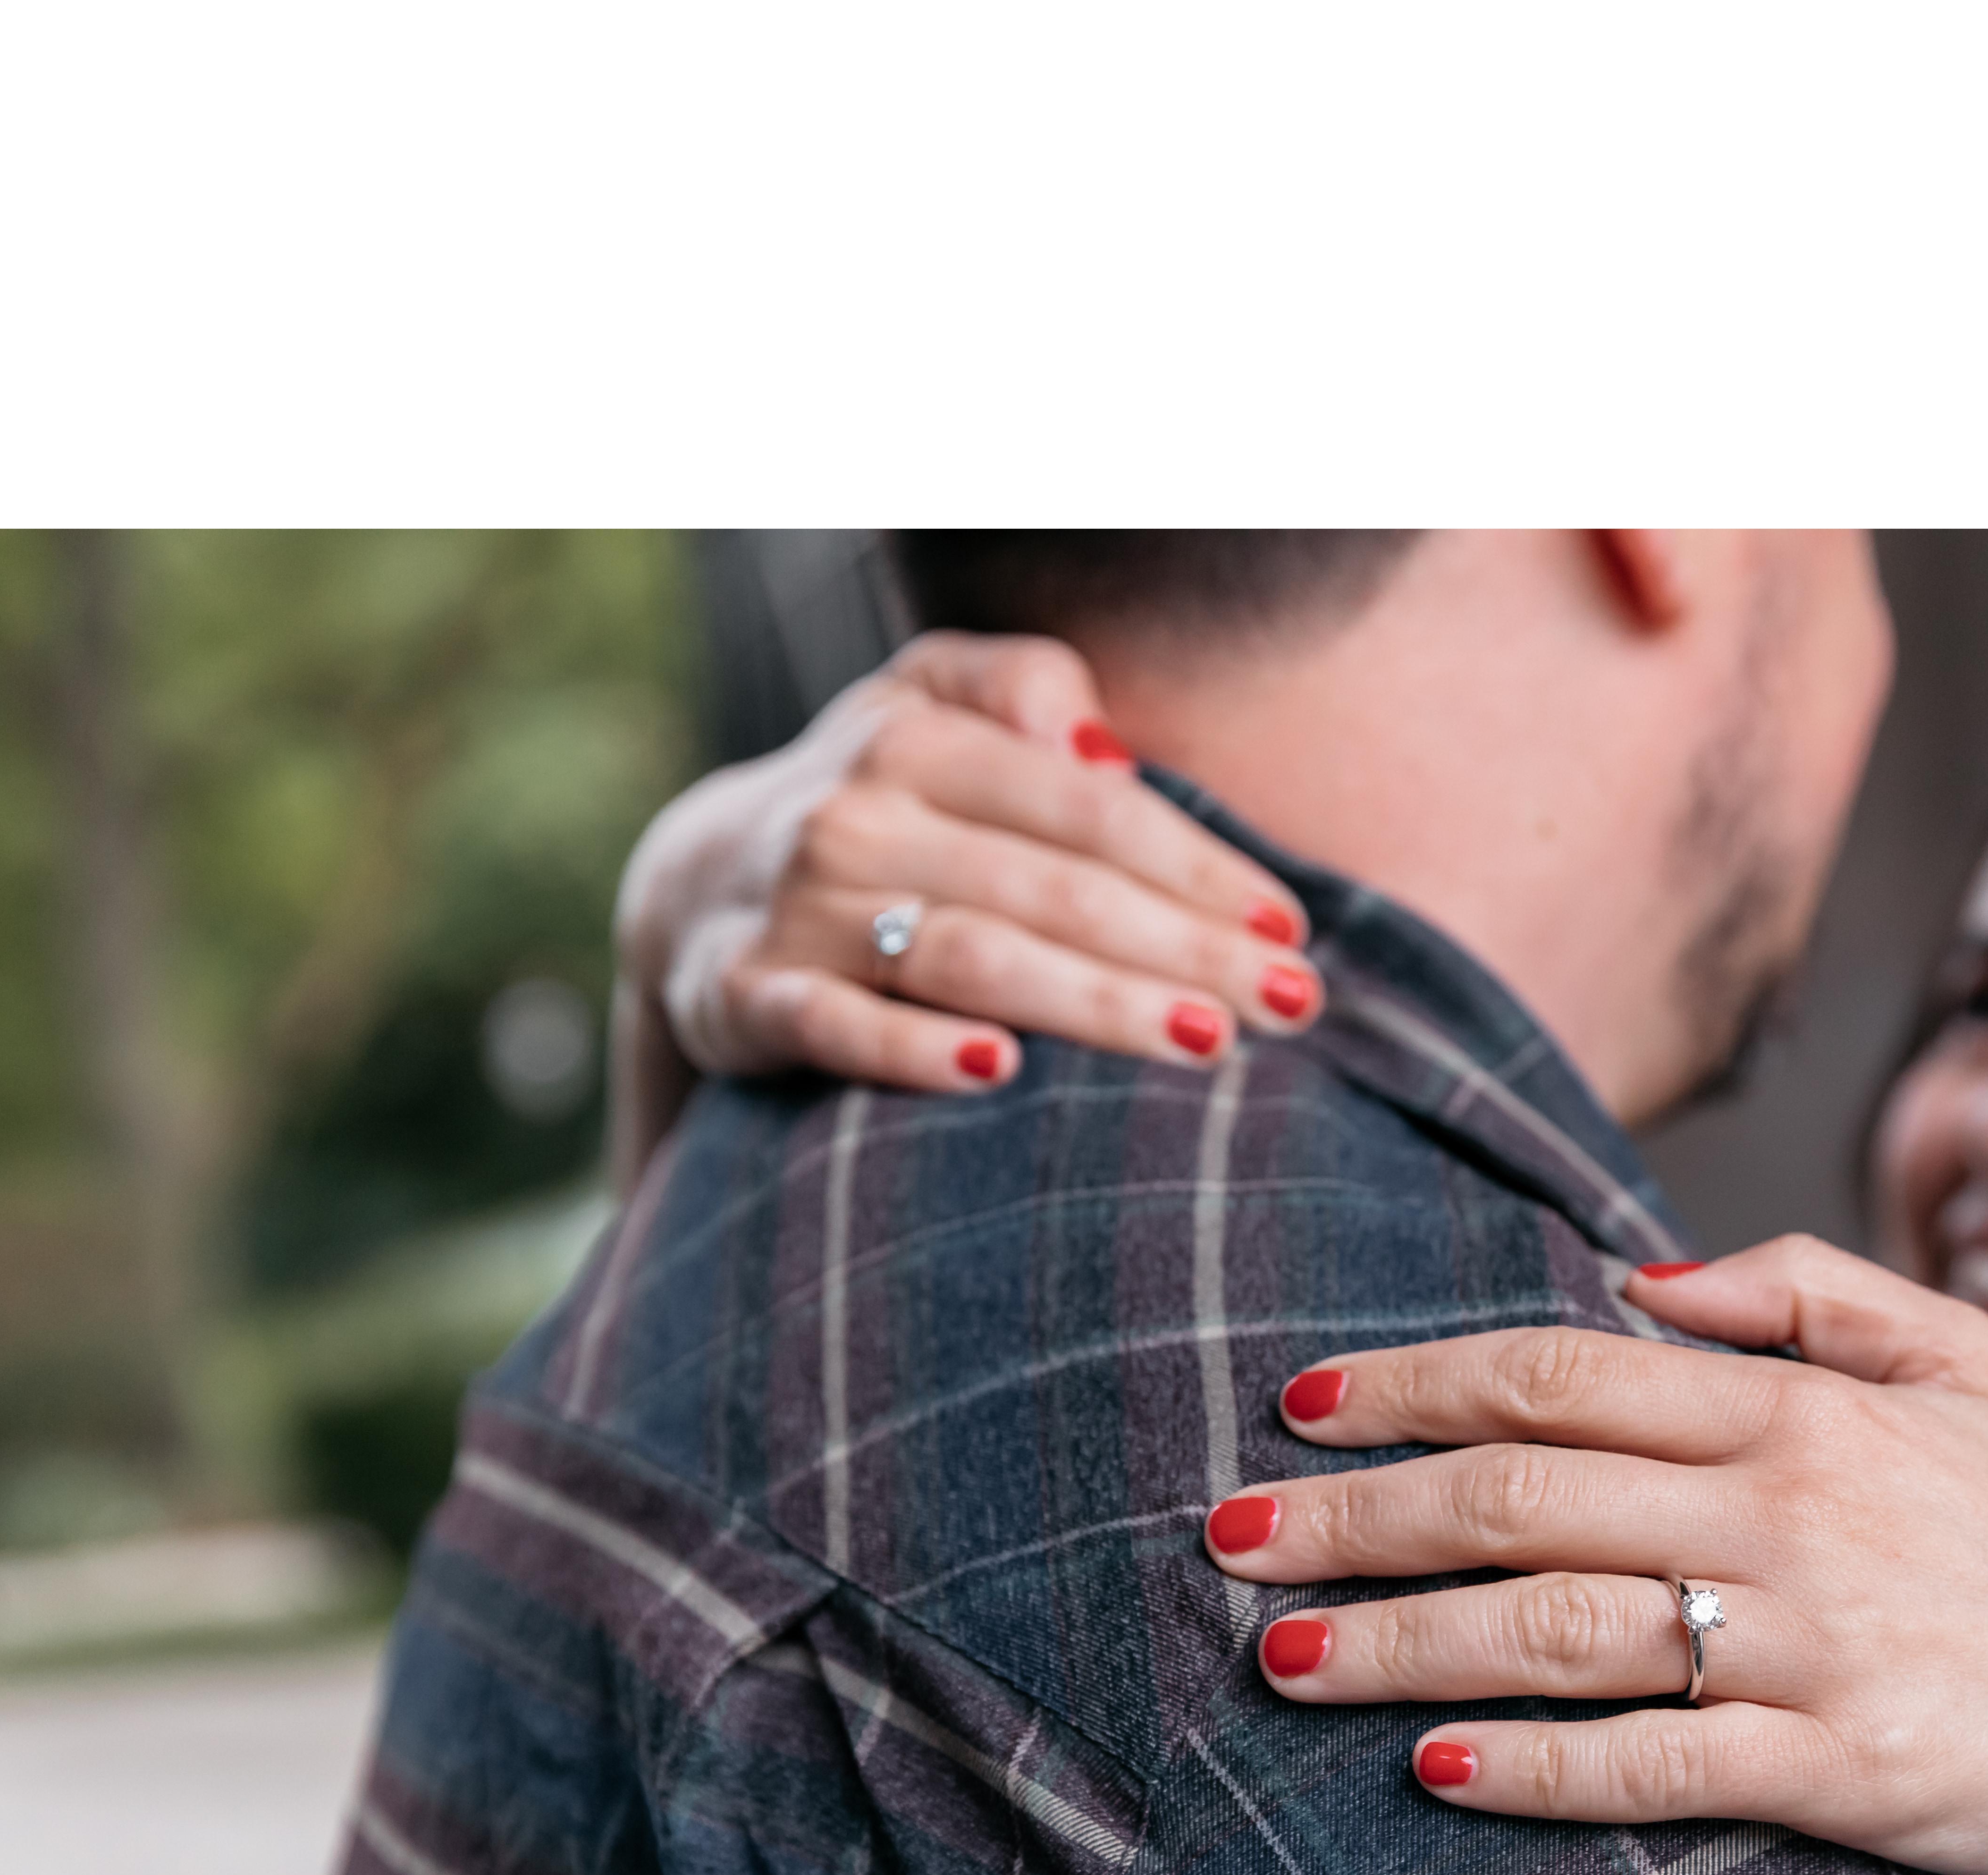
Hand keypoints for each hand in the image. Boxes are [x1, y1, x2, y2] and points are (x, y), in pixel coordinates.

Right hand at [613, 629, 1320, 1108]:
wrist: (695, 884)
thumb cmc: (876, 799)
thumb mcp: (934, 702)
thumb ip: (1025, 689)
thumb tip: (1110, 748)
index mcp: (920, 735)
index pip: (1093, 808)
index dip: (1201, 869)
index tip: (1292, 932)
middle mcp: (857, 813)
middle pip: (1054, 888)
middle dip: (1184, 949)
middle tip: (1291, 1008)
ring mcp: (798, 907)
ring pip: (970, 956)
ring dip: (1094, 1002)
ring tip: (1203, 1043)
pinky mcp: (744, 997)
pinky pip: (836, 1027)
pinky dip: (915, 1049)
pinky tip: (1001, 1072)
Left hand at [1201, 1236, 1987, 1874]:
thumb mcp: (1966, 1357)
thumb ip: (1803, 1293)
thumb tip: (1636, 1284)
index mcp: (1802, 1409)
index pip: (1557, 1374)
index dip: (1411, 1384)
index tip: (1300, 1402)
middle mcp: (1790, 1515)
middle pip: (1517, 1496)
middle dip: (1351, 1517)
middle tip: (1225, 1538)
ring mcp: (1812, 1649)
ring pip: (1553, 1630)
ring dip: (1399, 1643)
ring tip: (1279, 1657)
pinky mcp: (1840, 1773)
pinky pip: (1652, 1766)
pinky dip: (1532, 1767)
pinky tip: (1431, 1767)